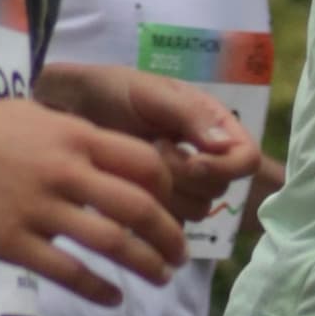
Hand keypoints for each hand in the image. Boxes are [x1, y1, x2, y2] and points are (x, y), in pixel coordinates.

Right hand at [0, 96, 190, 304]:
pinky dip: (98, 289)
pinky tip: (112, 297)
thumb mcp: (33, 114)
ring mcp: (41, 209)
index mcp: (74, 137)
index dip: (170, 190)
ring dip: (145, 265)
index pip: (144, 163)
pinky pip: (68, 272)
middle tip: (181, 254)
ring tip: (160, 278)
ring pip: (111, 243)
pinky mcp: (15, 242)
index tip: (174, 207)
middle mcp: (66, 172)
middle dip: (169, 236)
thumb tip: (103, 150)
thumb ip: (72, 133)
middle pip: (139, 207)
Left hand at [35, 59, 264, 227]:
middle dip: (184, 175)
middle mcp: (204, 156)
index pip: (246, 159)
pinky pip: (167, 224)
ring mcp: (181, 184)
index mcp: (212, 125)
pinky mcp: (157, 206)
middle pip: (220, 189)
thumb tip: (224, 147)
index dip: (224, 167)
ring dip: (164, 191)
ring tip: (134, 165)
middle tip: (153, 151)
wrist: (69, 108)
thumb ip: (189, 116)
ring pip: (196, 210)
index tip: (191, 159)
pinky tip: (126, 185)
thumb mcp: (152, 93)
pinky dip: (148, 209)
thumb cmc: (111, 90)